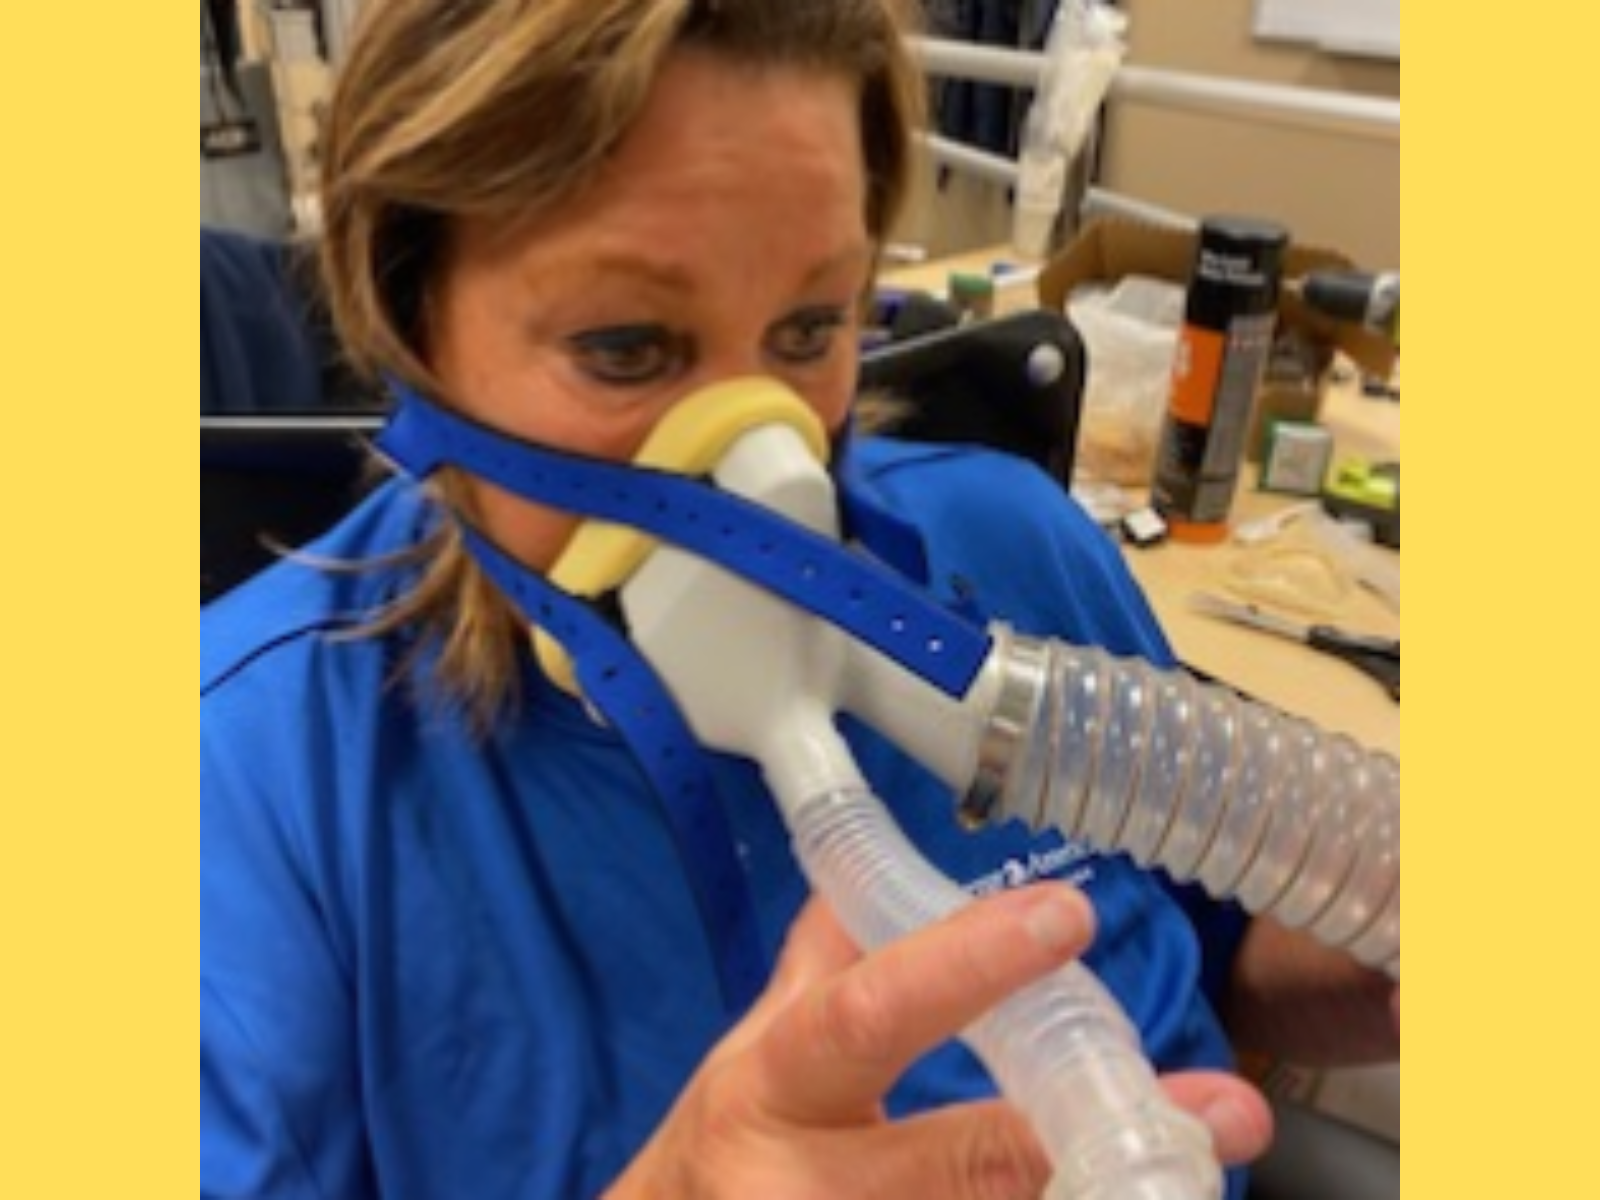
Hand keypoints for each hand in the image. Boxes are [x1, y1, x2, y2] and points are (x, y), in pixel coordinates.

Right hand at [608, 885, 1271, 1198]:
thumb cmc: (728, 1147)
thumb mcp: (758, 1052)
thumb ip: (822, 968)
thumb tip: (872, 872)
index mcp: (772, 1087)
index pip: (867, 1014)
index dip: (963, 965)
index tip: (1067, 914)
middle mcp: (802, 1187)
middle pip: (958, 1165)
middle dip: (1085, 1136)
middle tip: (1219, 1111)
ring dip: (1094, 1199)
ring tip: (1199, 1171)